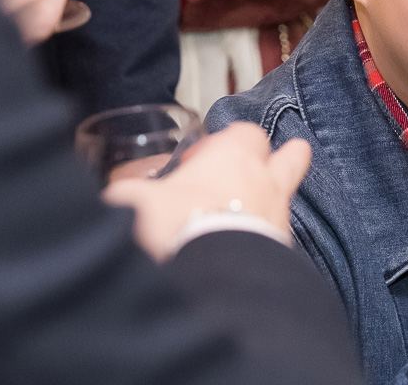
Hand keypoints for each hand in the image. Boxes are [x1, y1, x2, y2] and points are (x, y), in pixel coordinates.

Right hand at [103, 123, 311, 261]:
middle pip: (290, 154)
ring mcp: (279, 212)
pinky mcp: (285, 246)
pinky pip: (282, 231)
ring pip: (291, 191)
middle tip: (254, 169)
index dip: (228, 141)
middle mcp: (264, 178)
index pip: (246, 132)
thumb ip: (127, 195)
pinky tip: (249, 246)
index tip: (202, 159)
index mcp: (233, 155)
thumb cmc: (180, 224)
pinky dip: (269, 233)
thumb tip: (115, 199)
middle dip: (280, 156)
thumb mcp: (136, 203)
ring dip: (275, 195)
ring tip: (256, 205)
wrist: (216, 274)